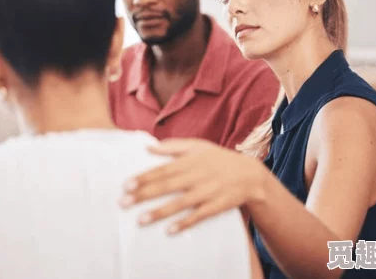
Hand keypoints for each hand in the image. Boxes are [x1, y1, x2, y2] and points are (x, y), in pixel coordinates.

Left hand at [120, 138, 266, 233]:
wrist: (251, 175)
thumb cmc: (218, 159)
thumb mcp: (198, 146)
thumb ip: (173, 146)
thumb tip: (149, 147)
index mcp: (191, 160)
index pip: (163, 169)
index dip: (144, 177)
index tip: (126, 185)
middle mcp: (198, 175)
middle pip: (167, 186)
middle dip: (144, 194)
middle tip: (124, 203)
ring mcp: (208, 191)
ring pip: (181, 203)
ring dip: (160, 212)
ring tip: (141, 220)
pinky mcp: (217, 205)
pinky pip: (199, 216)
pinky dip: (185, 223)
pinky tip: (170, 230)